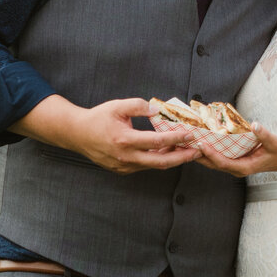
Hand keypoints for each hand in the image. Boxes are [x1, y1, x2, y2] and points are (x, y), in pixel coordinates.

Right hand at [54, 97, 201, 173]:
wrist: (78, 134)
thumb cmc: (98, 118)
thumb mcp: (117, 106)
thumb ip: (138, 105)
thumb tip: (157, 109)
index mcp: (125, 140)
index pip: (158, 142)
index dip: (177, 138)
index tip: (191, 134)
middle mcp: (126, 157)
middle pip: (161, 162)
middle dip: (182, 157)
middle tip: (198, 151)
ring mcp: (124, 166)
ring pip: (154, 166)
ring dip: (172, 159)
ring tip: (186, 151)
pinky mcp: (122, 171)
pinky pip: (144, 166)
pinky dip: (158, 160)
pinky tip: (167, 153)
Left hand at [188, 124, 276, 178]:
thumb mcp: (274, 142)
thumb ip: (264, 134)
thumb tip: (255, 125)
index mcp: (244, 167)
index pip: (223, 162)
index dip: (211, 154)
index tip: (201, 144)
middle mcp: (236, 168)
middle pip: (212, 164)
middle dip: (199, 155)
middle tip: (185, 143)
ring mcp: (234, 165)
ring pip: (212, 161)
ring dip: (200, 153)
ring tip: (187, 142)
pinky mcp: (233, 160)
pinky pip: (217, 156)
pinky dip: (208, 150)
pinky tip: (199, 141)